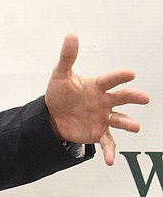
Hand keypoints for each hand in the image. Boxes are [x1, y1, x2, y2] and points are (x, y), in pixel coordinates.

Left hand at [45, 34, 149, 164]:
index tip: (130, 74)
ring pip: (120, 120)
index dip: (120, 77)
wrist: (51, 117)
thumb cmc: (59, 94)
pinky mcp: (98, 133)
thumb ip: (68, 57)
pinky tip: (110, 160)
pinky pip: (107, 142)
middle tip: (144, 98)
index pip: (110, 80)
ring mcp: (103, 118)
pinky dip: (110, 151)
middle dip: (133, 98)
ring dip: (128, 123)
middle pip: (122, 98)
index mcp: (97, 86)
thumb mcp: (60, 75)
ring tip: (135, 127)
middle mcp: (104, 102)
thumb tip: (71, 35)